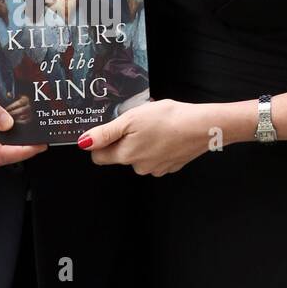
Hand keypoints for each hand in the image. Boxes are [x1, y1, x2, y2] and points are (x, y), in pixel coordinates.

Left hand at [79, 98, 206, 175]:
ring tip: (156, 125)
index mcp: (125, 155)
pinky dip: (159, 145)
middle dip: (125, 139)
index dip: (101, 142)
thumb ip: (105, 133)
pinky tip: (167, 133)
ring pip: (140, 155)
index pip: (99, 156)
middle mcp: (139, 167)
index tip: (111, 128)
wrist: (202, 127)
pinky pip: (157, 156)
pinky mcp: (171, 166)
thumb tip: (84, 143)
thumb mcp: (130, 119)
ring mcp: (156, 168)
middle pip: (120, 155)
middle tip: (138, 121)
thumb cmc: (167, 119)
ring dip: (143, 141)